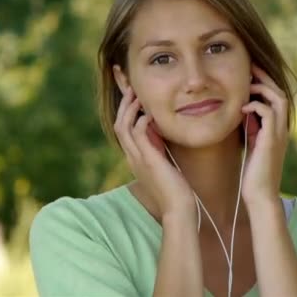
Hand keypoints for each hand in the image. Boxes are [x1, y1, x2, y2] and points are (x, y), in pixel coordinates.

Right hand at [114, 87, 195, 218]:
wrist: (178, 209)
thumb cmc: (175, 190)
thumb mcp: (163, 164)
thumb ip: (157, 148)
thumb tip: (157, 130)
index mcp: (135, 157)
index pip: (123, 129)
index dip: (124, 111)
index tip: (132, 95)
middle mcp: (132, 157)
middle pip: (118, 124)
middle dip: (123, 104)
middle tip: (130, 88)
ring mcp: (138, 159)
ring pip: (123, 127)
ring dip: (130, 108)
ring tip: (137, 95)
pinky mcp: (148, 160)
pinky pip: (138, 134)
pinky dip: (141, 121)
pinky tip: (150, 114)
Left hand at [240, 65, 288, 203]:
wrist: (259, 195)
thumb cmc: (252, 173)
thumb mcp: (251, 144)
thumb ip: (252, 128)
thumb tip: (243, 112)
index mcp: (276, 129)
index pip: (276, 98)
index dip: (265, 83)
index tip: (249, 73)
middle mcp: (281, 129)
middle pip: (280, 93)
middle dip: (265, 78)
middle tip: (249, 67)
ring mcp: (278, 134)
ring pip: (279, 99)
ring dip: (262, 88)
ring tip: (247, 83)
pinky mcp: (271, 140)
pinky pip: (268, 113)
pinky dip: (255, 106)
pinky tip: (241, 109)